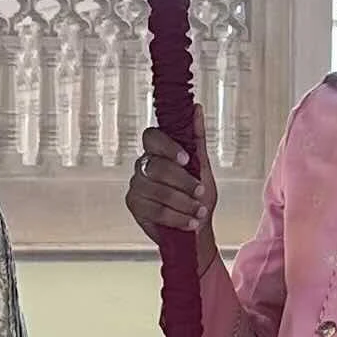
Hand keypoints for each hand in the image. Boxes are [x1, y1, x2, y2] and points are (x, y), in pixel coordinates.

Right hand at [126, 126, 219, 272]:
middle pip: (157, 167)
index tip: (187, 160)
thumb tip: (196, 108)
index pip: (152, 137)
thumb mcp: (202, 166)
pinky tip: (190, 222)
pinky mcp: (134, 205)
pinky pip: (155, 210)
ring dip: (184, 204)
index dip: (168, 147)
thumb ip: (196, 138)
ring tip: (199, 212)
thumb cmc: (198, 196)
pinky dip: (177, 218)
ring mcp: (136, 185)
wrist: (195, 228)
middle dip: (184, 183)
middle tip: (201, 193)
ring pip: (158, 191)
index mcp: (157, 151)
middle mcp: (143, 165)